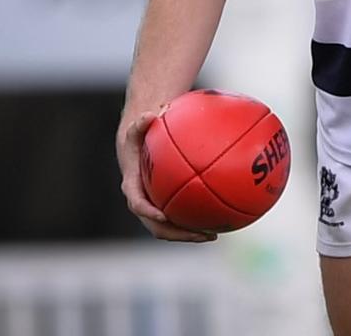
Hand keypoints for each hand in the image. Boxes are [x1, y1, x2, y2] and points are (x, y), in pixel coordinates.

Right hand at [117, 112, 216, 242]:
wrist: (138, 146)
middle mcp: (143, 203)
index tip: (163, 216)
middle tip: (200, 234)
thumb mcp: (137, 127)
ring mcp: (154, 208)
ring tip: (213, 235)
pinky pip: (181, 217)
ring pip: (170, 229)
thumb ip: (141, 123)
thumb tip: (150, 115)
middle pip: (157, 227)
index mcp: (133, 187)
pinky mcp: (166, 206)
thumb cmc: (139, 135)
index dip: (148, 212)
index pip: (138, 204)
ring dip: (189, 235)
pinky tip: (216, 220)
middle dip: (178, 234)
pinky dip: (195, 222)